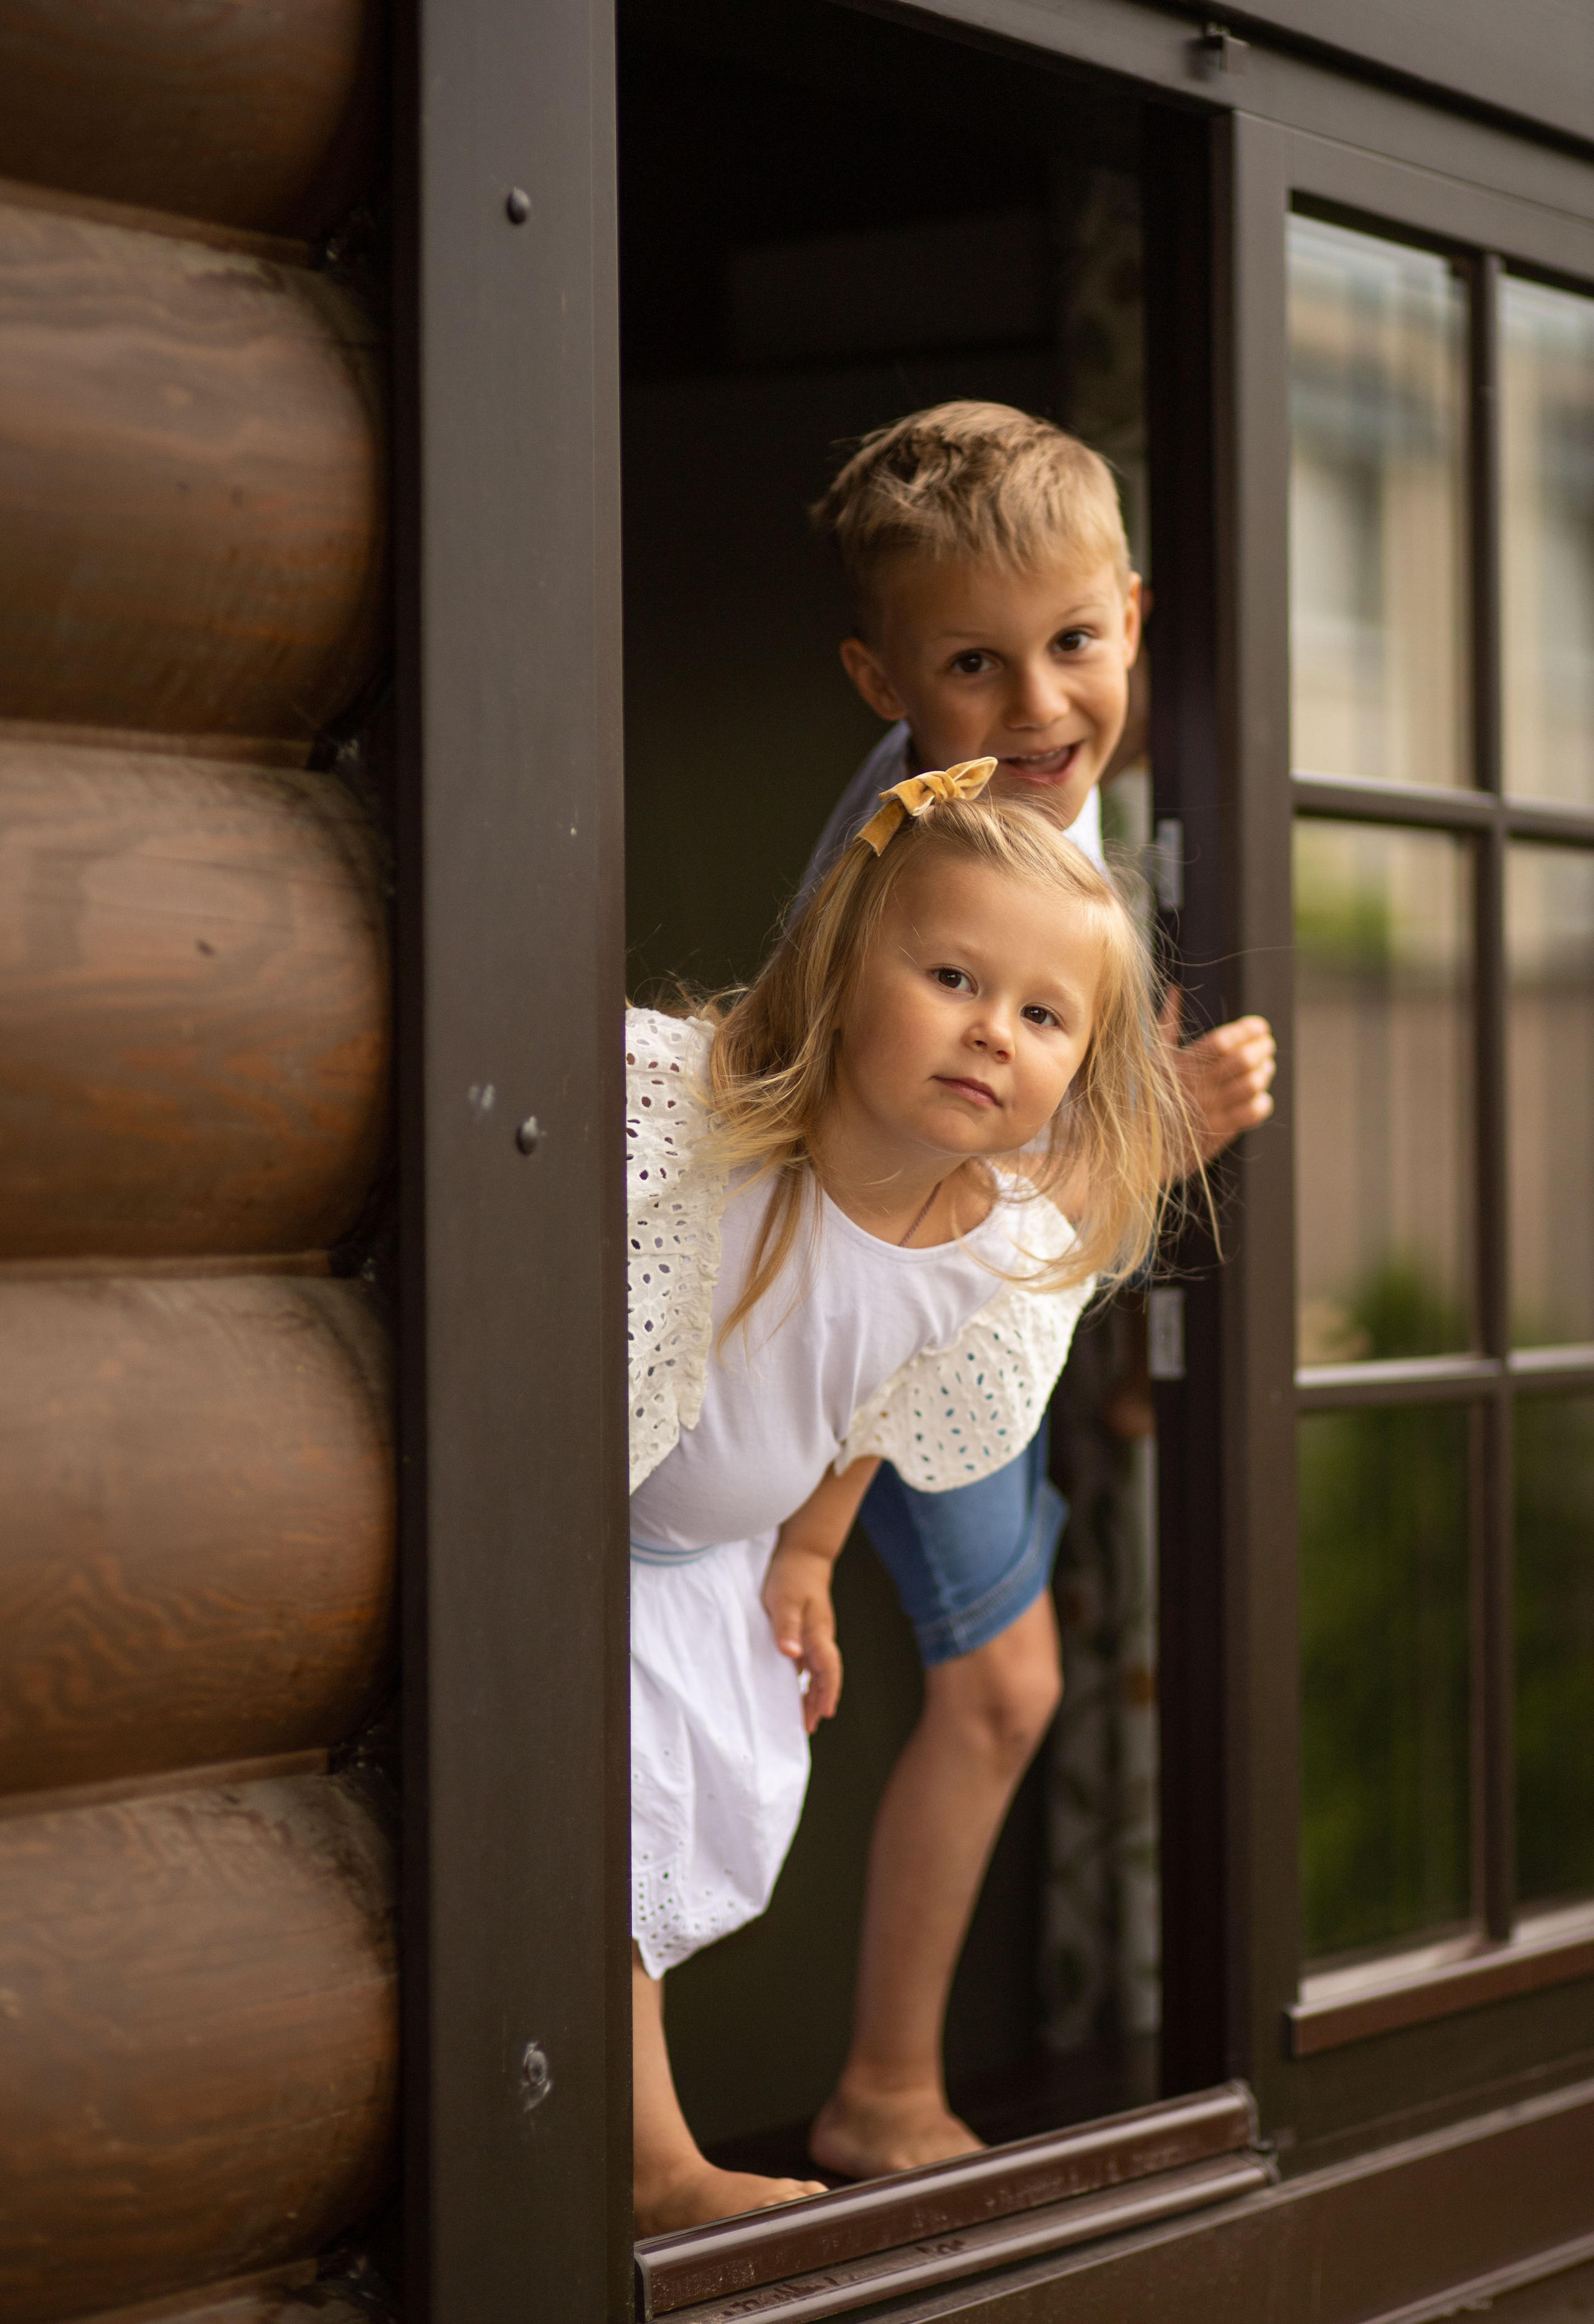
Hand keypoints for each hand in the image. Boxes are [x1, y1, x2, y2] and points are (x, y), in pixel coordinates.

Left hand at [762, 1544, 842, 1732]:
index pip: (827, 1669)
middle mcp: (821, 1637)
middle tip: (809, 1726)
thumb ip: (787, 1627)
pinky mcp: (808, 1631)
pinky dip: (805, 1679)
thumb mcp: (784, 1600)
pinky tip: (796, 1688)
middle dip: (819, 1702)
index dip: (827, 1692)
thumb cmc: (792, 1576)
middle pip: (825, 1676)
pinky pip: (810, 1662)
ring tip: (805, 1716)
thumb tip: (792, 1655)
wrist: (804, 1554)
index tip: (824, 1714)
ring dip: (813, 1693)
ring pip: (818, 1671)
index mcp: (818, 1633)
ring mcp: (816, 1635)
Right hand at [1163, 990, 1275, 1163]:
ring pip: (1251, 1087)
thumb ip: (1168, 1023)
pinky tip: (1260, 1096)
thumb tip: (1175, 991)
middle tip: (1267, 1045)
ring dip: (1264, 1073)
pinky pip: (1250, 1115)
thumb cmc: (1147, 1093)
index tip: (1261, 1026)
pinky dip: (1262, 1103)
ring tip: (1266, 1067)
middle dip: (1261, 1049)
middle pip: (1242, 1062)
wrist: (1138, 1145)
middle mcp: (1196, 1087)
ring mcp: (1208, 1112)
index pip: (1222, 1042)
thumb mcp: (1155, 1056)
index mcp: (1180, 1065)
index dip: (1246, 1031)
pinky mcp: (1216, 1134)